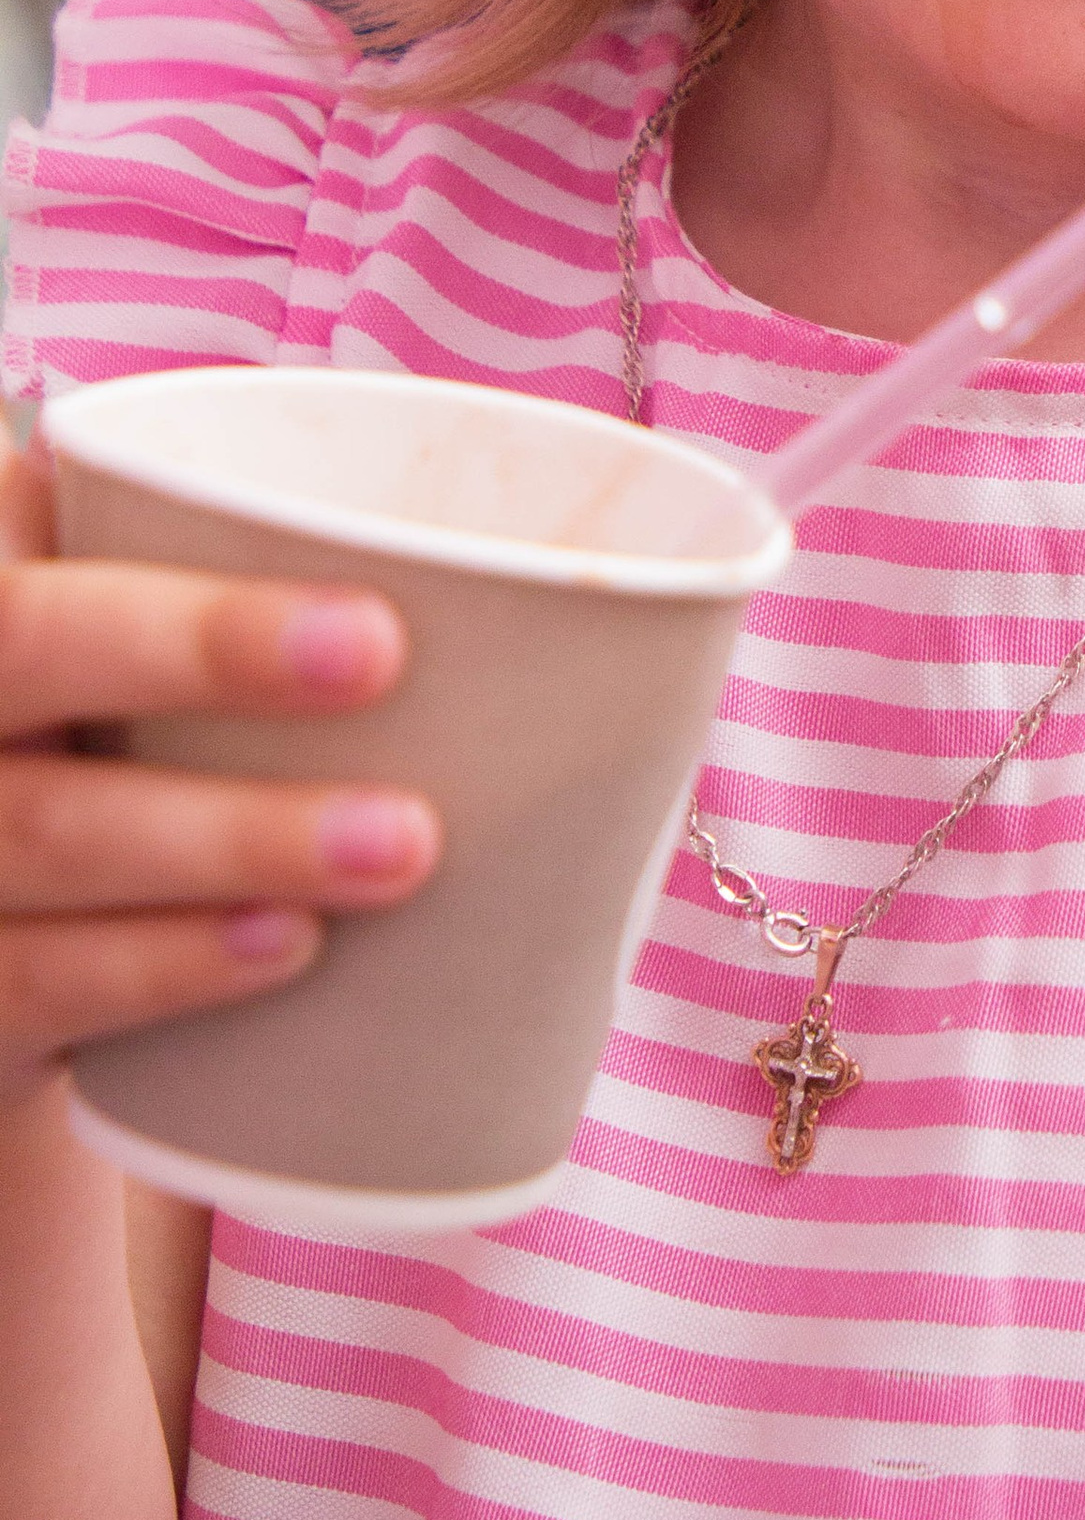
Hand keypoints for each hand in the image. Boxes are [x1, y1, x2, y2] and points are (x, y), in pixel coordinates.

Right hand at [0, 431, 437, 1106]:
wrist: (24, 926)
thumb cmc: (155, 729)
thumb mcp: (179, 632)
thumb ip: (294, 574)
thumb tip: (592, 597)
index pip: (33, 542)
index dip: (181, 584)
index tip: (379, 622)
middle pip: (19, 650)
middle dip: (195, 644)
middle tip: (383, 663)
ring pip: (44, 830)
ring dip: (229, 838)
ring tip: (402, 847)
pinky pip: (37, 976)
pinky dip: (162, 964)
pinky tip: (281, 950)